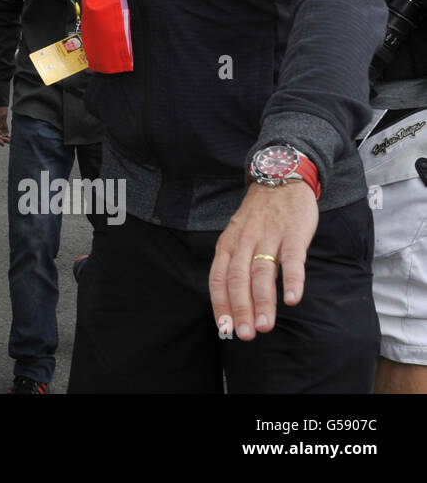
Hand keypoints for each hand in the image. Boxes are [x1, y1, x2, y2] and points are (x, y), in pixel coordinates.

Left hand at [209, 182, 318, 341]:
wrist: (280, 179)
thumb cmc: (259, 216)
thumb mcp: (238, 235)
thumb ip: (235, 263)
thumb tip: (232, 300)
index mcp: (228, 244)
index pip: (219, 278)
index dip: (221, 303)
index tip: (225, 328)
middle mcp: (245, 241)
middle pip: (238, 279)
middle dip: (240, 308)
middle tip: (245, 334)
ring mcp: (269, 237)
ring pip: (262, 272)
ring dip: (263, 301)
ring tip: (265, 326)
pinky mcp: (293, 233)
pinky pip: (293, 259)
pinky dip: (292, 280)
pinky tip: (292, 299)